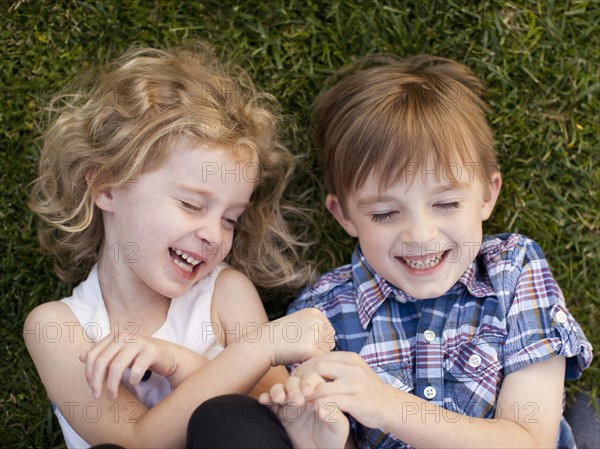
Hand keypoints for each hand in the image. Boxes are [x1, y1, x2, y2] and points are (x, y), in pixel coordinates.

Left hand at [79, 331, 205, 399]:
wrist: (168, 356)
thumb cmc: (140, 356)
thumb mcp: (119, 354)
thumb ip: (102, 355)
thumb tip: (81, 356)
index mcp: (115, 336)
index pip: (92, 355)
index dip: (88, 373)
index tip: (91, 387)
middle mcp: (125, 336)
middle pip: (101, 361)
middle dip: (96, 382)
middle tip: (97, 396)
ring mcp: (138, 342)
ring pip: (116, 367)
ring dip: (112, 386)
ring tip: (112, 396)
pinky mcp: (151, 351)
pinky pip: (135, 370)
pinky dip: (132, 380)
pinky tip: (134, 383)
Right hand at [259, 375, 349, 448]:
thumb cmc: (331, 438)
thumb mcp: (339, 427)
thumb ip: (334, 415)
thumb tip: (321, 406)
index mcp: (318, 393)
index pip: (313, 380)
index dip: (309, 383)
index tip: (308, 392)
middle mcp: (302, 394)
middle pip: (295, 381)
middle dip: (294, 388)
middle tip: (297, 401)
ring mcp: (288, 402)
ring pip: (280, 388)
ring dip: (278, 390)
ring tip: (280, 399)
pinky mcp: (277, 413)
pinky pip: (268, 401)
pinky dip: (265, 397)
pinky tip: (264, 400)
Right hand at [265, 308, 334, 366]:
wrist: (263, 343)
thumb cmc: (280, 336)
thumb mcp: (299, 323)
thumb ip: (315, 327)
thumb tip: (333, 341)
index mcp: (315, 313)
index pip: (329, 331)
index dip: (319, 341)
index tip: (304, 343)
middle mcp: (317, 321)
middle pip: (330, 341)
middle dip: (319, 349)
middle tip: (301, 350)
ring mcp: (314, 334)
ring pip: (326, 352)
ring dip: (314, 357)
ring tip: (298, 354)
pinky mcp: (311, 349)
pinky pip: (319, 360)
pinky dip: (311, 364)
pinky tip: (299, 361)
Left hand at [291, 351, 394, 429]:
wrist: (391, 405)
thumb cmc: (366, 389)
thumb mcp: (353, 371)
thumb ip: (335, 366)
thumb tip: (310, 363)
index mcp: (350, 358)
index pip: (319, 357)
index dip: (303, 367)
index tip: (294, 377)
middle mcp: (353, 368)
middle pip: (318, 367)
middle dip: (302, 378)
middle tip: (293, 389)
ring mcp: (356, 384)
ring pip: (322, 386)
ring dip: (307, 394)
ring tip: (298, 400)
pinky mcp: (357, 401)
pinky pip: (331, 402)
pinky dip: (317, 405)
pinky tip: (311, 409)